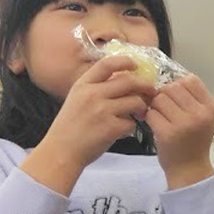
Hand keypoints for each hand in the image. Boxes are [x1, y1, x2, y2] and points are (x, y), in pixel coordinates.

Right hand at [25, 55, 156, 194]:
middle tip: (152, 91)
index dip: (125, 61)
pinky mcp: (110, 128)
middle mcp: (92, 95)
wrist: (61, 152)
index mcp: (82, 85)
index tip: (136, 65)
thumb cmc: (70, 127)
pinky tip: (122, 131)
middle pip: (129, 81)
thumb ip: (95, 88)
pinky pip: (131, 123)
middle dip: (145, 85)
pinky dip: (130, 127)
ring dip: (141, 108)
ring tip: (139, 114)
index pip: (107, 64)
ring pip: (135, 102)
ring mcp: (101, 111)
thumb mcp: (76, 99)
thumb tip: (123, 80)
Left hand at [146, 75, 213, 188]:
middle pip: (172, 87)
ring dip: (156, 107)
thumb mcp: (204, 118)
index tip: (176, 96)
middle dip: (164, 95)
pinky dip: (150, 118)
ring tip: (162, 118)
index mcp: (209, 108)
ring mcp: (183, 124)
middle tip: (166, 109)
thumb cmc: (194, 142)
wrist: (189, 170)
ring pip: (159, 99)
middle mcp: (199, 114)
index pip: (190, 80)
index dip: (179, 85)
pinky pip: (151, 113)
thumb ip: (193, 99)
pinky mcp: (167, 133)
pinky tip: (157, 126)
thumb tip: (172, 79)